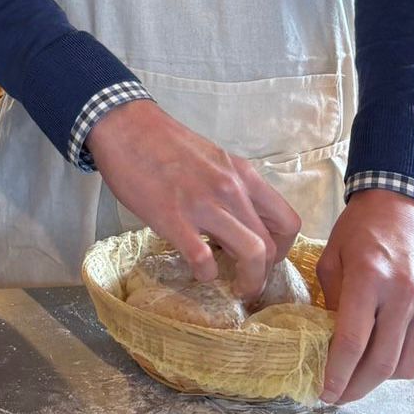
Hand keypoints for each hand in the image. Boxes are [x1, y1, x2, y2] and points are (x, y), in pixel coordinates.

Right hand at [86, 98, 301, 301]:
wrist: (125, 125)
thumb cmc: (164, 142)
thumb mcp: (212, 160)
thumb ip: (230, 189)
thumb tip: (237, 225)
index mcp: (243, 174)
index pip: (288, 222)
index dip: (282, 250)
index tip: (264, 259)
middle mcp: (231, 189)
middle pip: (271, 247)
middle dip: (263, 274)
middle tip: (245, 281)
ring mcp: (204, 204)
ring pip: (252, 255)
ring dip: (247, 282)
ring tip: (233, 288)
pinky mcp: (173, 218)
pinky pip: (204, 260)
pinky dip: (206, 274)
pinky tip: (197, 271)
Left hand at [317, 188, 413, 404]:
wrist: (403, 203)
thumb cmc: (359, 228)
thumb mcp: (332, 257)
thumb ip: (331, 301)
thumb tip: (329, 344)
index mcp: (370, 277)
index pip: (354, 341)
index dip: (338, 374)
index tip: (324, 393)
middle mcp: (404, 293)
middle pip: (383, 363)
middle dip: (357, 388)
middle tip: (339, 397)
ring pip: (409, 365)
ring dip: (381, 380)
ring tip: (359, 377)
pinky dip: (402, 359)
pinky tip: (382, 352)